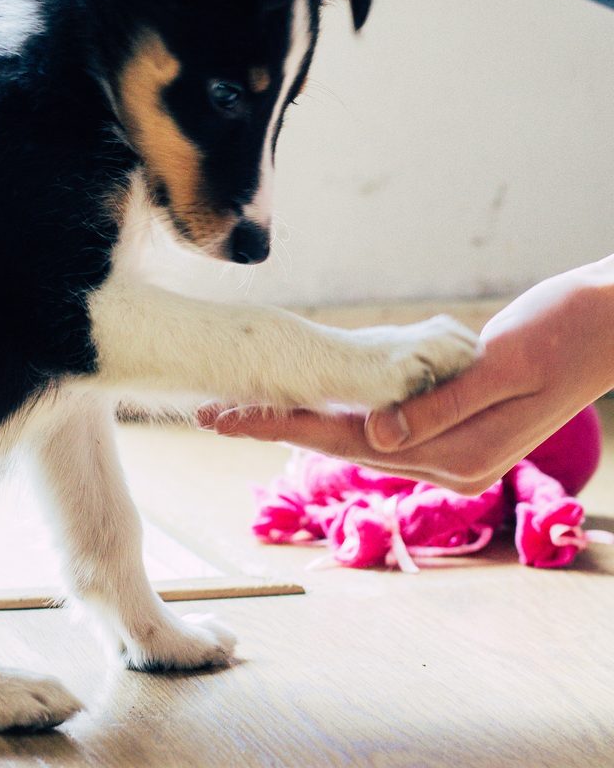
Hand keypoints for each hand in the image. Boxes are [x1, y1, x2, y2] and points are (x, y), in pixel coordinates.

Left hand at [197, 255, 613, 494]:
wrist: (612, 325)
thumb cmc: (565, 334)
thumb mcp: (504, 368)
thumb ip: (439, 408)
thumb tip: (374, 439)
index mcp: (456, 453)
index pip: (348, 442)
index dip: (281, 428)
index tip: (225, 417)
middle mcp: (447, 460)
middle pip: (341, 444)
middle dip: (276, 428)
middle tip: (210, 412)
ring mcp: (449, 445)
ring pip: (356, 436)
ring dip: (300, 420)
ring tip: (244, 406)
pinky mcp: (452, 423)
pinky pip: (380, 422)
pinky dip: (338, 410)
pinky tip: (309, 400)